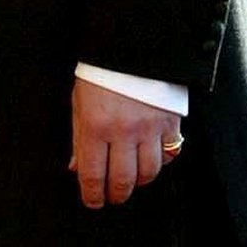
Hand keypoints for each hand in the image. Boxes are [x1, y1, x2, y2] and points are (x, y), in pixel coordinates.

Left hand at [69, 78, 181, 209]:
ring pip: (148, 173)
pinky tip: (151, 158)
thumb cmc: (101, 73)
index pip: (92, 174)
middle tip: (112, 196)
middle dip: (116, 194)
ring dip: (138, 181)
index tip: (93, 201)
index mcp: (95, 126)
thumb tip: (76, 168)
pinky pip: (169, 155)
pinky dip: (161, 162)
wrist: (132, 44)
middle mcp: (123, 132)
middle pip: (123, 180)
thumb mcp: (79, 101)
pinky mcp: (170, 123)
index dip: (92, 195)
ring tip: (130, 178)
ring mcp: (149, 129)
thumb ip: (78, 137)